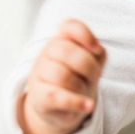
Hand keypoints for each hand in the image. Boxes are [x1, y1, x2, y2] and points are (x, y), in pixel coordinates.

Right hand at [18, 19, 105, 133]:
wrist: (61, 107)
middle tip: (92, 77)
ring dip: (81, 86)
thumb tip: (96, 48)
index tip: (96, 49)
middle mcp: (47, 53)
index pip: (69, 26)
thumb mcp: (91, 61)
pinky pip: (56, 96)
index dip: (85, 35)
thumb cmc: (80, 77)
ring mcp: (39, 74)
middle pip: (68, 52)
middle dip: (89, 67)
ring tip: (84, 91)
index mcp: (61, 39)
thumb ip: (96, 51)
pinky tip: (89, 105)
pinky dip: (75, 102)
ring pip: (62, 75)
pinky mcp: (38, 97)